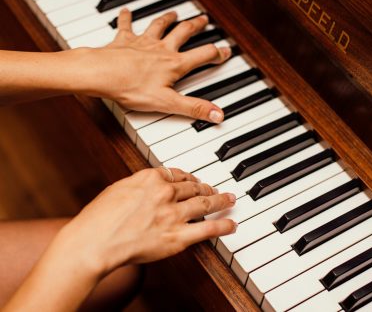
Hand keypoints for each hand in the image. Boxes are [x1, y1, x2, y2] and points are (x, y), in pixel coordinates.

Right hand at [58, 167, 236, 274]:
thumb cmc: (99, 219)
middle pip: (194, 187)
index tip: (193, 180)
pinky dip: (223, 226)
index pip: (177, 174)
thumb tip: (149, 186)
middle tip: (215, 189)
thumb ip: (139, 186)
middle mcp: (166, 193)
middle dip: (207, 187)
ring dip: (221, 200)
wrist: (94, 242)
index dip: (189, 177)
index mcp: (150, 178)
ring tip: (230, 199)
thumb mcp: (118, 190)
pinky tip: (232, 224)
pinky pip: (208, 229)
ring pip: (205, 203)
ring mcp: (174, 214)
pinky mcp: (178, 236)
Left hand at [86, 9, 230, 122]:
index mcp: (174, 64)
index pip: (202, 56)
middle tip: (203, 20)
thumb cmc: (131, 87)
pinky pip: (126, 25)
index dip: (217, 53)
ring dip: (168, 18)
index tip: (225, 51)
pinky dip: (127, 17)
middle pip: (183, 33)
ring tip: (174, 13)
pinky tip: (126, 11)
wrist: (101, 74)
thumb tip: (217, 114)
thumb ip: (194, 108)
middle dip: (196, 26)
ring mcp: (143, 42)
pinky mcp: (124, 40)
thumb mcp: (167, 103)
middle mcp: (161, 49)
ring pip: (159, 26)